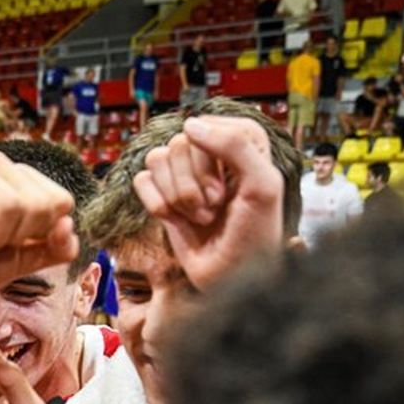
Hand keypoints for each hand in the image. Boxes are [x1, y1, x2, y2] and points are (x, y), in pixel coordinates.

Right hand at [131, 114, 284, 292]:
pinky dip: (156, 203)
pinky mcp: (161, 195)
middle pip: (180, 144)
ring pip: (157, 158)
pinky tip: (175, 219)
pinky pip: (141, 180)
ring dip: (177, 196)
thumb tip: (189, 125)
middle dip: (194, 184)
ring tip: (200, 216)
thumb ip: (234, 145)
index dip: (215, 156)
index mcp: (241, 142)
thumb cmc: (255, 234)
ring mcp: (183, 175)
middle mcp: (209, 154)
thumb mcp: (262, 185)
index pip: (209, 126)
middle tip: (215, 207)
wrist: (231, 277)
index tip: (233, 185)